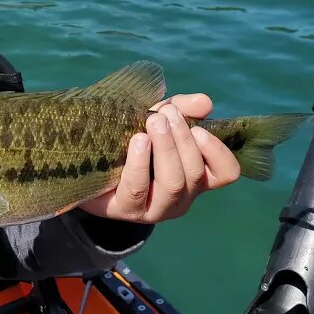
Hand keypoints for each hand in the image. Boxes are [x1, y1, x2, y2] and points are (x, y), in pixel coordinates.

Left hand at [79, 94, 240, 222]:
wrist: (87, 166)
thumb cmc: (130, 142)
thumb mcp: (157, 120)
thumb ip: (181, 109)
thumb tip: (204, 103)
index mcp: (195, 177)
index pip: (226, 173)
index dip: (218, 151)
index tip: (199, 128)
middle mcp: (181, 197)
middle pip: (195, 173)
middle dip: (183, 138)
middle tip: (167, 113)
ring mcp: (156, 208)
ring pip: (173, 183)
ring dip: (166, 148)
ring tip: (154, 121)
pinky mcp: (127, 210)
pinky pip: (139, 189)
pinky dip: (141, 162)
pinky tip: (137, 141)